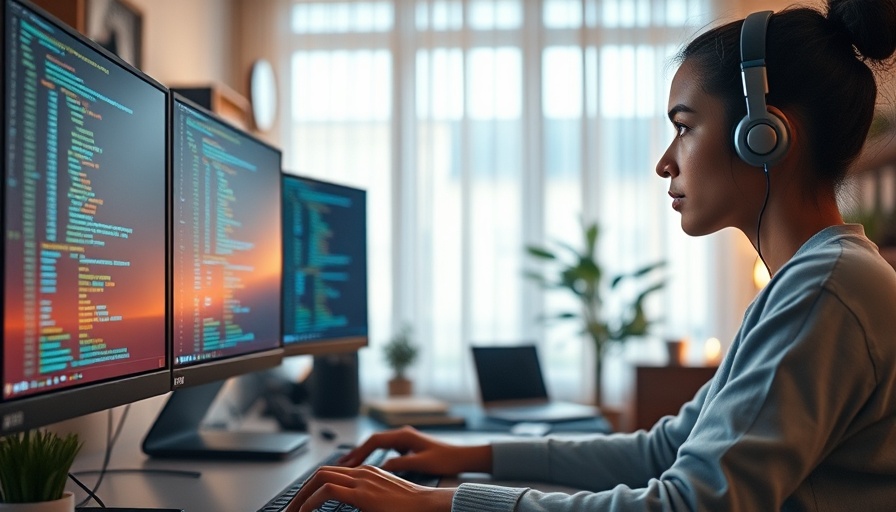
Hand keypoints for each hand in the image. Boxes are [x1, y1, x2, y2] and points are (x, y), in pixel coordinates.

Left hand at [285, 464, 455, 511]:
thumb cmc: (409, 507)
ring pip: (320, 478)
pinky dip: (311, 502)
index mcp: (365, 473)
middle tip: (290, 509)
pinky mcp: (364, 494)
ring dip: (301, 496)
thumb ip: (363, 500)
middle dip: (301, 492)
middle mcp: (362, 472)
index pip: (330, 473)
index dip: (311, 488)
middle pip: (320, 473)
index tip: (301, 503)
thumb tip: (349, 505)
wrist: (429, 505)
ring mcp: (362, 480)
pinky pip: (329, 490)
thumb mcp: (381, 500)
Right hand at [338, 426, 491, 474]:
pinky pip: (385, 449)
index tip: (348, 463)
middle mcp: (402, 434)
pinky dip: (373, 456)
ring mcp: (404, 439)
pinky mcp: (407, 445)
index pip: (374, 441)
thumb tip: (382, 467)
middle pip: (373, 441)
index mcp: (404, 435)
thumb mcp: (422, 463)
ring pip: (378, 445)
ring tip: (349, 466)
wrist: (462, 456)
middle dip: (356, 452)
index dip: (359, 452)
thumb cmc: (445, 459)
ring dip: (364, 454)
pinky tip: (368, 466)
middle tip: (341, 464)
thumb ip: (401, 463)